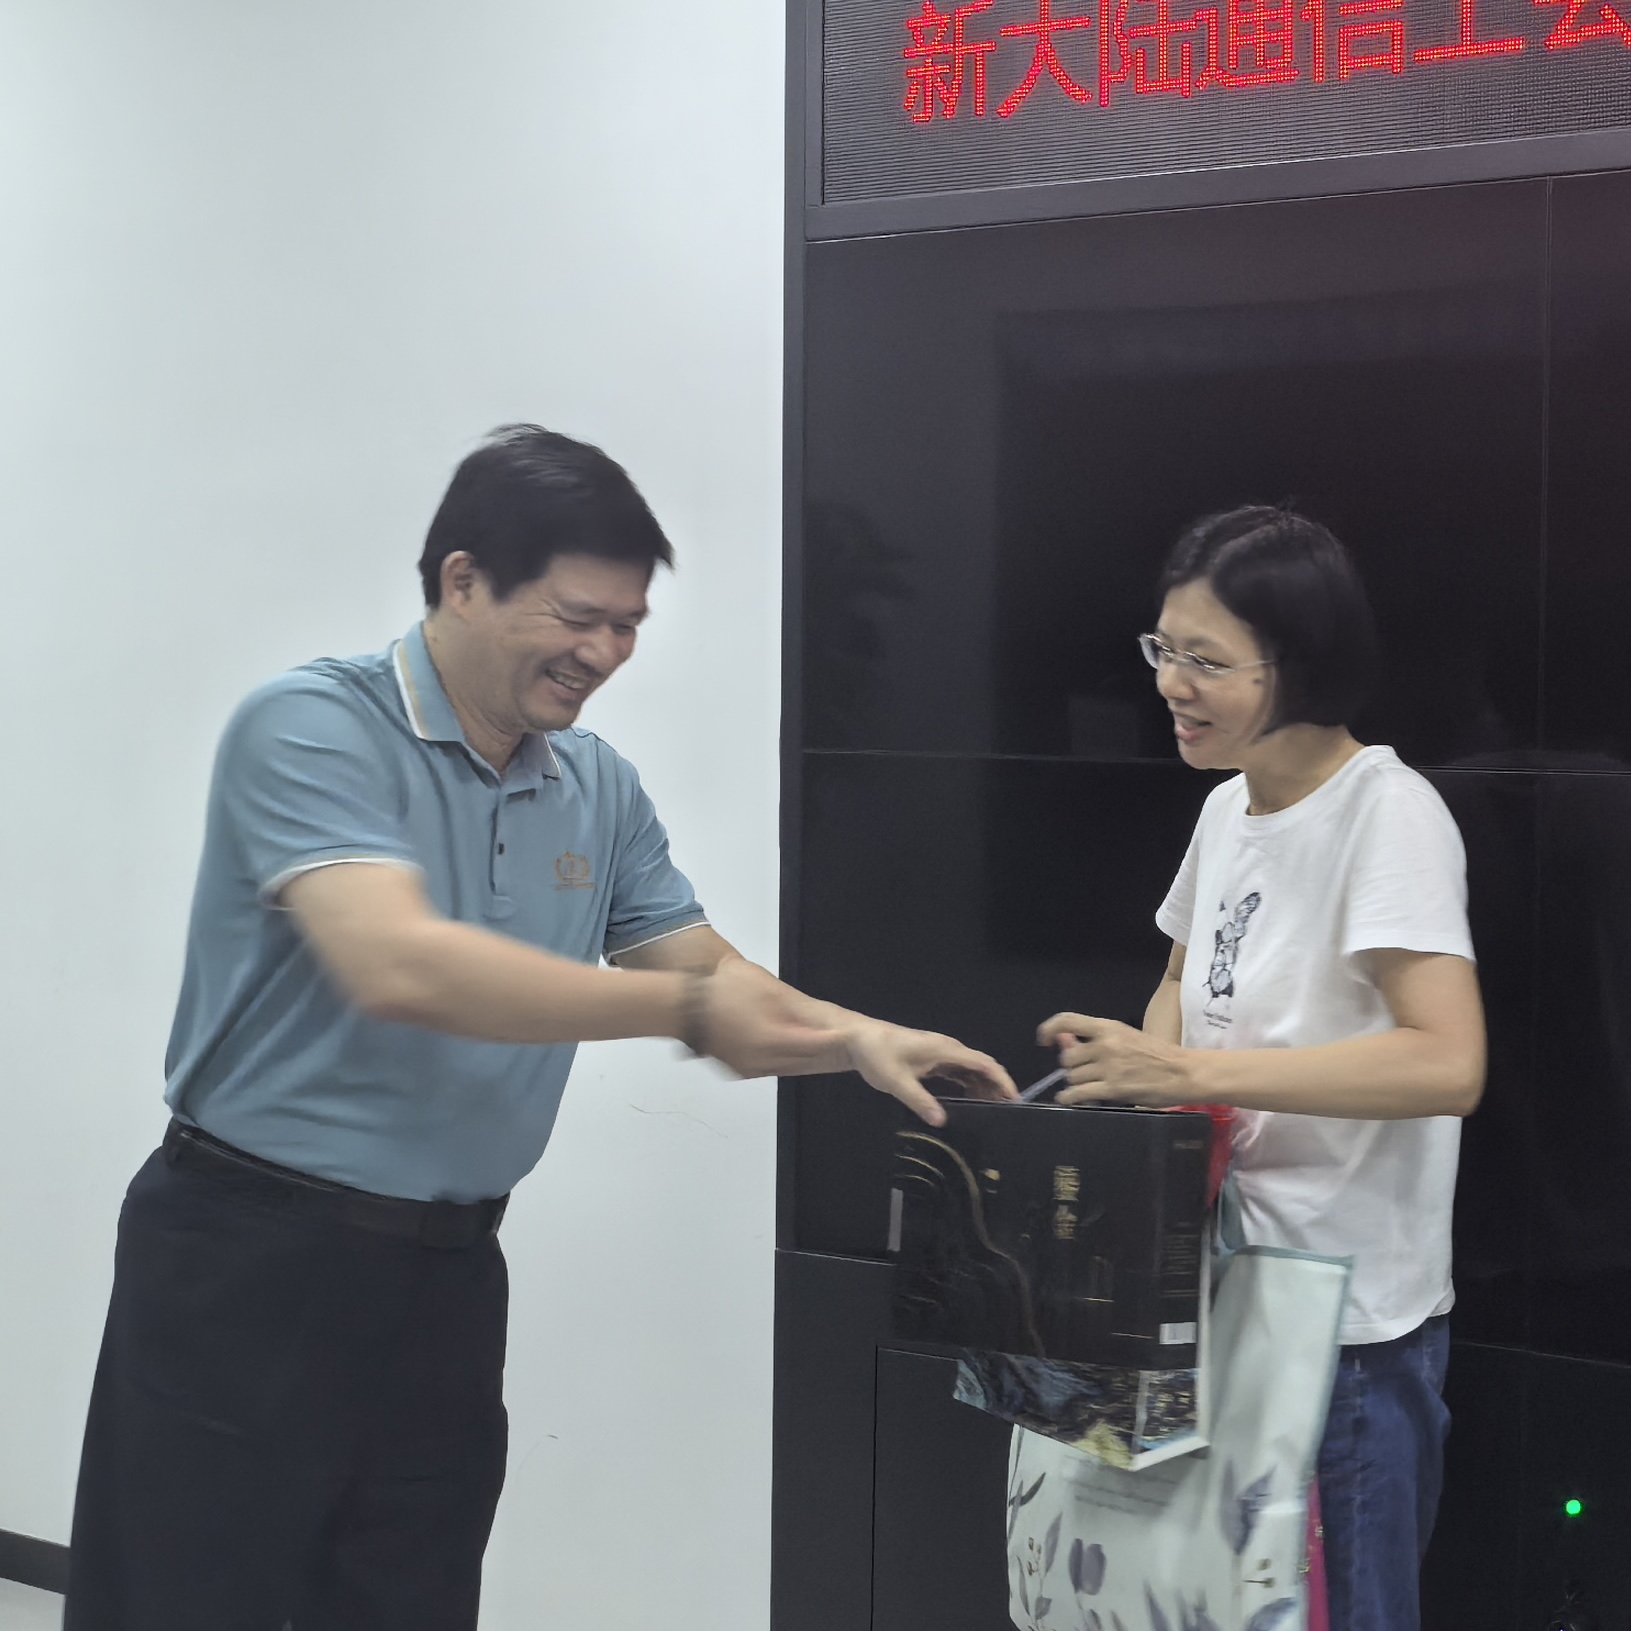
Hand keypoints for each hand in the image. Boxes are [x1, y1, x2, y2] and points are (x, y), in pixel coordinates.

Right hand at [698, 959, 850, 1078]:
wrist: (685, 1006)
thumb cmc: (721, 990)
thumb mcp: (764, 987)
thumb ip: (791, 1005)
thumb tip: (809, 1017)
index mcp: (771, 1038)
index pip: (812, 1043)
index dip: (831, 1040)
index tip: (847, 1037)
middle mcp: (761, 1059)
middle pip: (801, 1060)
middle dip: (821, 1053)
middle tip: (841, 1047)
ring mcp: (747, 1067)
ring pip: (784, 1067)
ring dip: (802, 1059)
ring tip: (822, 1052)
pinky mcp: (737, 1070)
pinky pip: (767, 1068)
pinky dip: (781, 1062)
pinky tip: (790, 1054)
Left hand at [844, 1020, 1016, 1126]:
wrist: (857, 1038)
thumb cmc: (877, 1055)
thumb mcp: (896, 1081)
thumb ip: (920, 1101)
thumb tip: (943, 1121)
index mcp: (945, 1050)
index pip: (984, 1064)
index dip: (1003, 1081)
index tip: (1015, 1100)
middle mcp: (947, 1048)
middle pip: (982, 1066)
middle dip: (997, 1086)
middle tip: (1008, 1113)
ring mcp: (939, 1052)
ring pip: (971, 1069)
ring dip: (983, 1087)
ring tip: (994, 1111)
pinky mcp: (931, 1058)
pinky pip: (958, 1071)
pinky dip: (969, 1085)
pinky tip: (970, 1101)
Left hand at [1036, 1012, 1195, 1107]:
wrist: (1183, 1072)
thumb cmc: (1155, 1054)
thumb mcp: (1124, 1038)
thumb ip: (1095, 1040)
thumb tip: (1062, 1041)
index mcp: (1108, 1027)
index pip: (1068, 1020)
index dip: (1049, 1029)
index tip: (1043, 1040)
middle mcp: (1104, 1044)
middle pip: (1067, 1058)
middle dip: (1072, 1067)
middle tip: (1084, 1072)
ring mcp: (1108, 1067)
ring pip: (1072, 1077)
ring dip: (1075, 1084)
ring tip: (1089, 1086)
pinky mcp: (1113, 1089)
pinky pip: (1078, 1094)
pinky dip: (1069, 1098)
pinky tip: (1071, 1099)